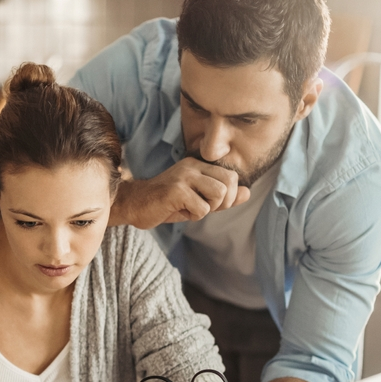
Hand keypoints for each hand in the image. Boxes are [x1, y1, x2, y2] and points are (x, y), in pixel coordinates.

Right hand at [113, 158, 249, 228]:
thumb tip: (247, 193)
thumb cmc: (164, 204)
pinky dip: (193, 216)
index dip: (229, 195)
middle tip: (203, 208)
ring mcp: (183, 177)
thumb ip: (221, 197)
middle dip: (222, 202)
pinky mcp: (176, 191)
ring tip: (190, 209)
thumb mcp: (196, 199)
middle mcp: (192, 167)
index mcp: (197, 165)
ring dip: (208, 209)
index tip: (211, 204)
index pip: (231, 176)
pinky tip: (178, 212)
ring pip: (218, 194)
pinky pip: (202, 208)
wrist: (133, 205)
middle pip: (229, 182)